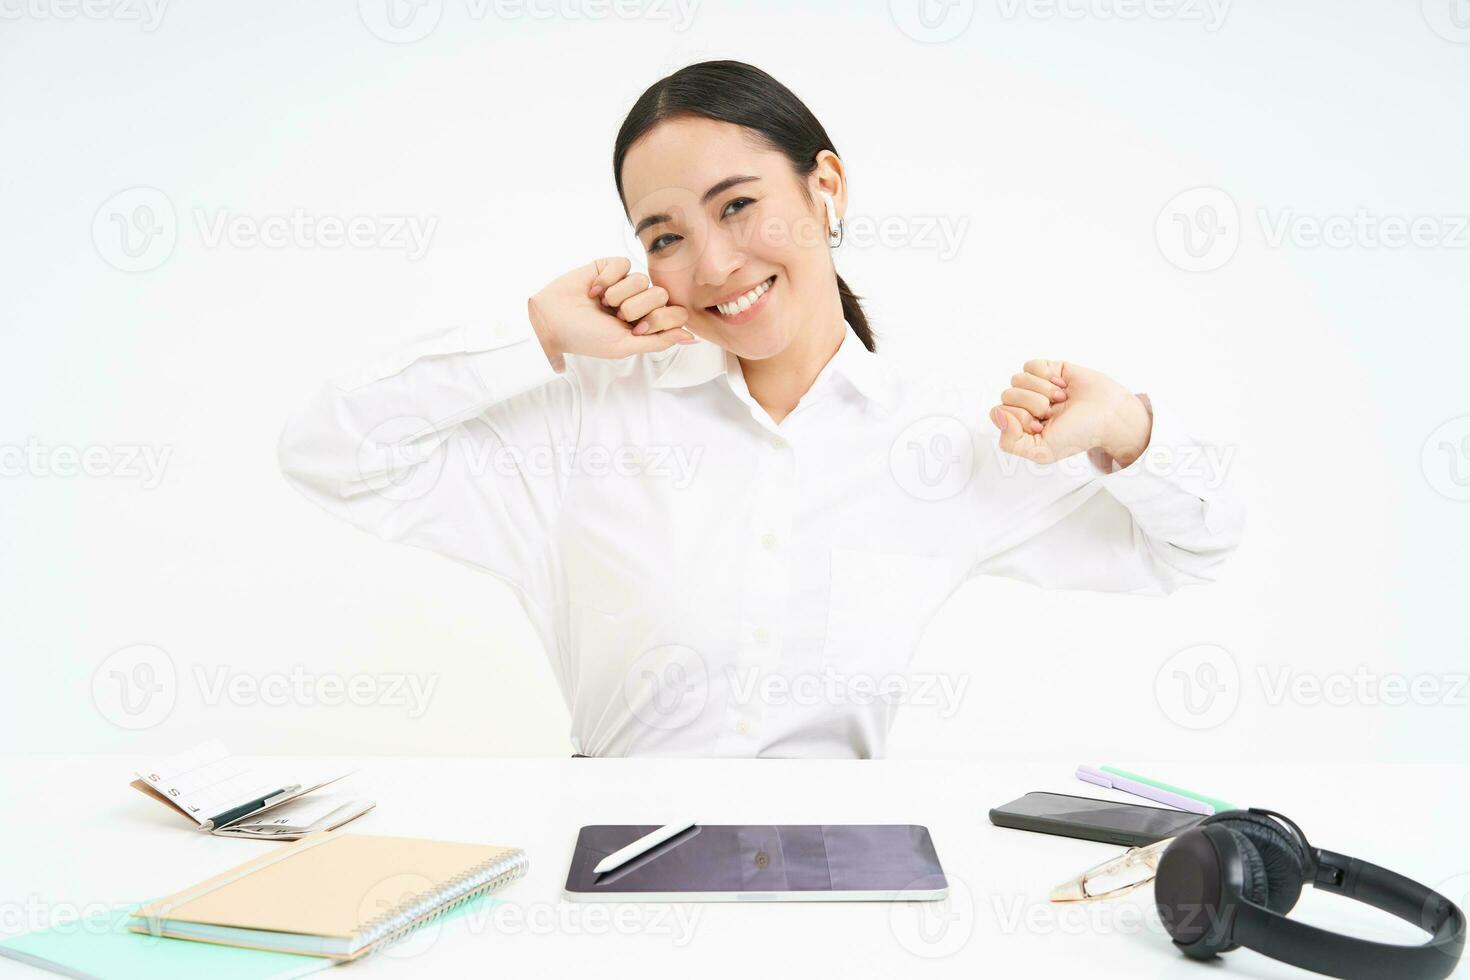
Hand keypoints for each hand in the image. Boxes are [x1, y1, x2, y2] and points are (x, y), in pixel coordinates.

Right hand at [527, 257, 698, 369]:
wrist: (552, 320)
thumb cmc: (586, 338)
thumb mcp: (624, 346)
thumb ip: (660, 341)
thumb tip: (692, 337)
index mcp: (646, 323)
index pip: (676, 313)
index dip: (660, 319)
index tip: (637, 328)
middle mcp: (639, 302)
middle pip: (662, 294)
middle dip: (637, 307)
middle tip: (616, 315)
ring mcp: (625, 283)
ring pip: (643, 279)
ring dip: (618, 294)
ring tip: (601, 303)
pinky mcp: (610, 266)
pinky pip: (624, 264)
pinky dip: (608, 278)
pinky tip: (593, 289)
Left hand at [989, 359, 1151, 466]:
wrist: (1110, 415)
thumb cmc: (1079, 435)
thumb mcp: (1042, 452)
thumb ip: (1011, 442)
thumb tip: (997, 414)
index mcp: (1020, 425)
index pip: (999, 413)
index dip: (1020, 419)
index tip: (1043, 426)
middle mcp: (1025, 405)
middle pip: (1007, 395)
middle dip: (1034, 405)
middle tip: (1055, 413)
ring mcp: (1036, 387)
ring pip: (1017, 379)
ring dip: (1043, 391)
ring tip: (1062, 400)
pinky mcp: (1048, 369)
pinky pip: (1031, 365)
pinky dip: (1048, 375)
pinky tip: (1063, 385)